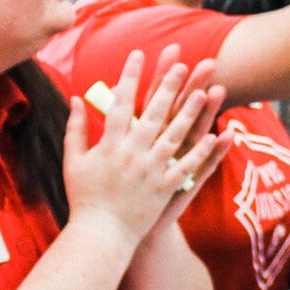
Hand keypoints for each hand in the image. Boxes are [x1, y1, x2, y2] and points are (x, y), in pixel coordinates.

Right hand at [63, 48, 226, 248]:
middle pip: (153, 113)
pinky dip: (201, 152)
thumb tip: (75, 98)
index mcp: (109, 145)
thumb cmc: (83, 198)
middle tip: (183, 63)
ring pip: (175, 135)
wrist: (100, 236)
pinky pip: (186, 167)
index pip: (120, 102)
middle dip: (168, 86)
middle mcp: (131, 154)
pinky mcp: (164, 188)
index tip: (138, 54)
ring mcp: (150, 171)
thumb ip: (75, 129)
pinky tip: (216, 135)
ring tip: (205, 91)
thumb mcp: (73, 161)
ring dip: (190, 112)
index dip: (130, 76)